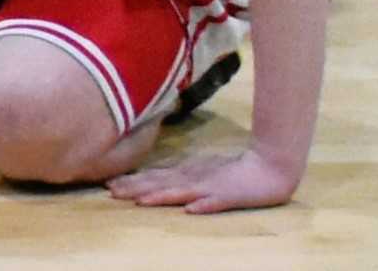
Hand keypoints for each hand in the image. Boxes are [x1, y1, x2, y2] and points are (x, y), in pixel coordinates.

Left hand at [109, 141, 304, 214]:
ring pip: (183, 192)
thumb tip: (151, 179)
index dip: (131, 182)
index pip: (155, 177)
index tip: (108, 185)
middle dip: (135, 188)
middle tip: (110, 192)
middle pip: (161, 184)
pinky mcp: (230, 195)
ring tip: (140, 202)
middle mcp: (194, 178)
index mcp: (187, 173)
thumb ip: (179, 175)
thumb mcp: (200, 170)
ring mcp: (211, 187)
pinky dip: (204, 206)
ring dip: (161, 196)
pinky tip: (191, 211)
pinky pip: (216, 202)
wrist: (269, 167)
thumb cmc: (233, 170)